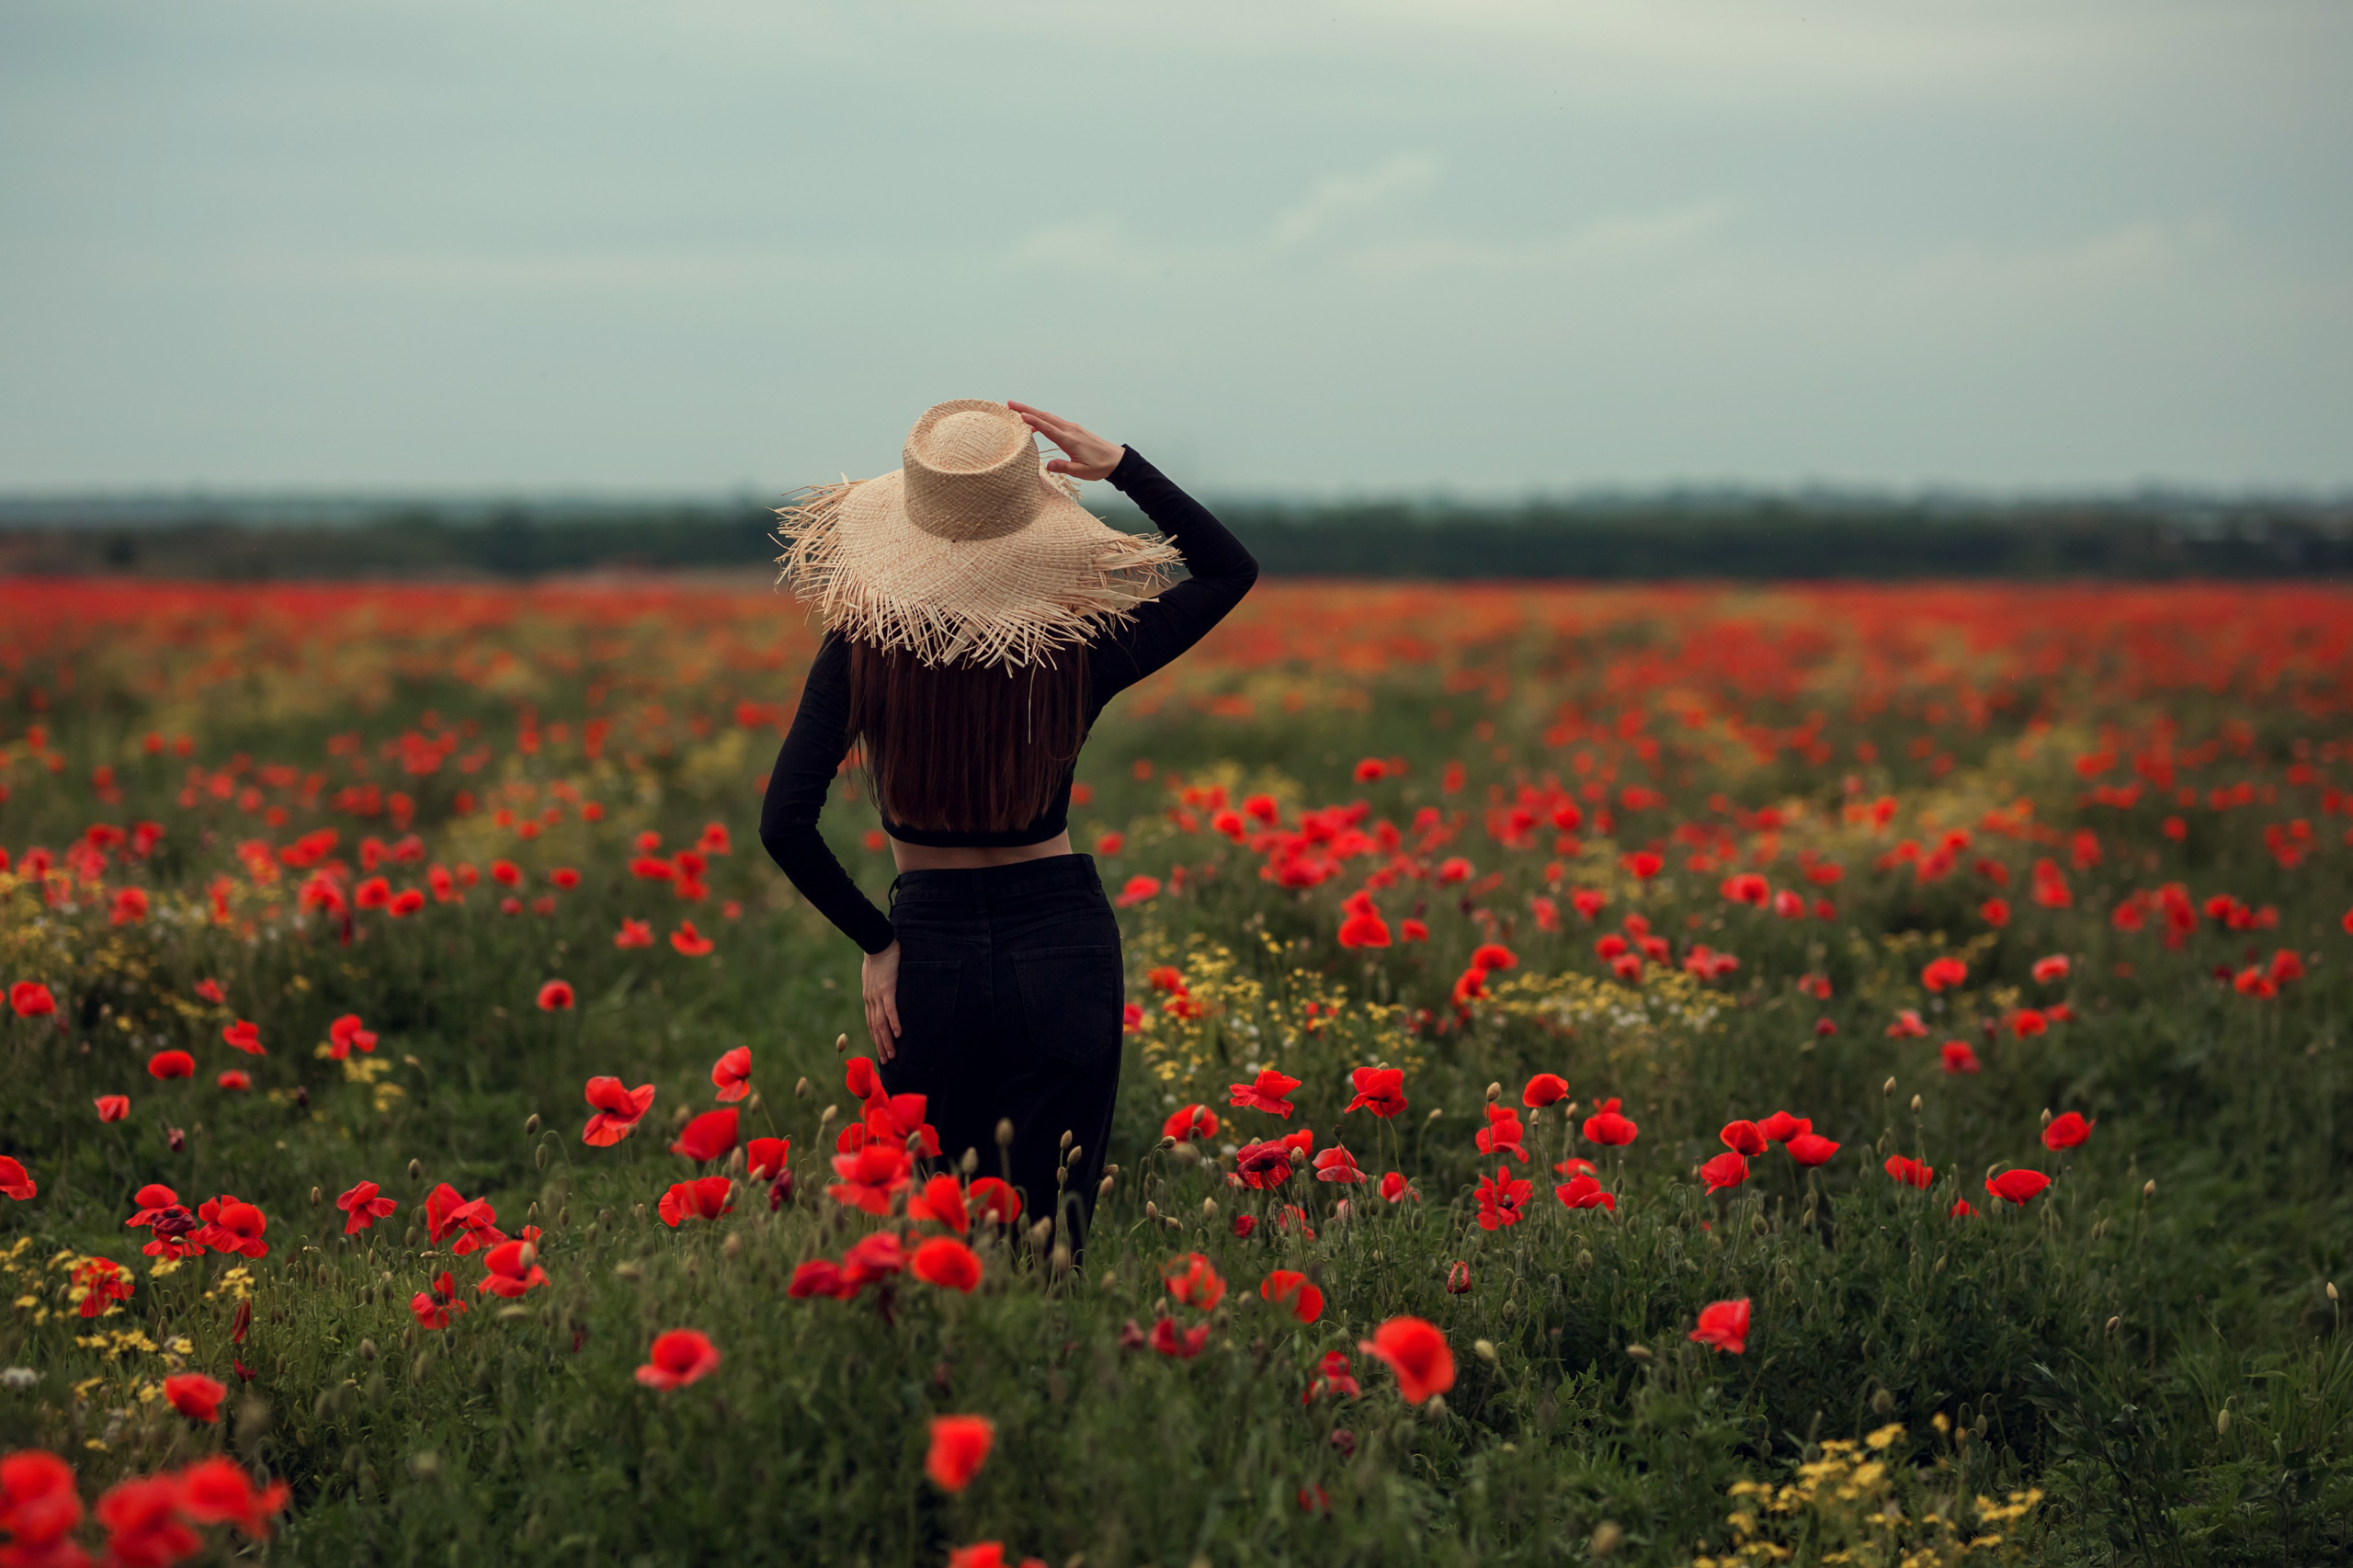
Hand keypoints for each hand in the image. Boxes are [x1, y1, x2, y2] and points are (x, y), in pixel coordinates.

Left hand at [862, 940, 902, 1062]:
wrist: (876, 943)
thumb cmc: (877, 958)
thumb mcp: (873, 977)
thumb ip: (877, 988)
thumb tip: (883, 994)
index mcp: (868, 998)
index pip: (871, 1023)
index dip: (876, 1038)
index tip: (881, 1051)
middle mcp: (871, 1000)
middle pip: (875, 1028)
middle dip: (881, 1045)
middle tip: (887, 1060)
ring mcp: (878, 995)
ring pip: (881, 1023)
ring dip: (887, 1040)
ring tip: (893, 1054)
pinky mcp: (887, 989)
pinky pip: (890, 1009)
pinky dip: (894, 1022)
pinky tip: (899, 1033)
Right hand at [1008, 402, 1125, 481]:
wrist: (1116, 460)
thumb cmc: (1099, 467)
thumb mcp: (1081, 471)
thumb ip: (1064, 467)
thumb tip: (1047, 465)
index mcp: (1070, 440)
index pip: (1048, 428)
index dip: (1033, 421)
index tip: (1019, 415)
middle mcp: (1070, 430)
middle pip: (1045, 416)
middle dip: (1027, 409)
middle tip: (1010, 404)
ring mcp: (1072, 428)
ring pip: (1049, 417)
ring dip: (1033, 412)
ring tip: (1018, 410)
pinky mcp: (1074, 429)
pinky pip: (1055, 422)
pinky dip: (1043, 420)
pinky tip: (1035, 425)